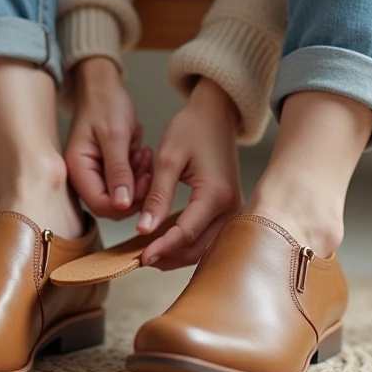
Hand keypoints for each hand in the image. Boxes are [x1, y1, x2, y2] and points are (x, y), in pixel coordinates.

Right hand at [64, 57, 152, 219]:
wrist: (104, 87)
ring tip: (143, 156)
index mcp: (77, 168)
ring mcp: (94, 174)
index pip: (100, 204)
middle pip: (111, 204)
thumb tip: (122, 204)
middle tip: (146, 167)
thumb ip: (118, 171)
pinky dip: (138, 174)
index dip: (125, 202)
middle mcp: (83, 176)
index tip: (145, 183)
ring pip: (121, 196)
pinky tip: (141, 155)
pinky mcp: (106, 170)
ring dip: (138, 181)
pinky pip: (125, 184)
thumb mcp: (115, 135)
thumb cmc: (105, 104)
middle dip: (134, 191)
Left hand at [138, 78, 241, 269]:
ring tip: (149, 252)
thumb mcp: (167, 158)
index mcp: (216, 193)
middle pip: (198, 248)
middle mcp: (230, 206)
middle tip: (140, 259)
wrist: (215, 113)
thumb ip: (157, 196)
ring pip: (204, 246)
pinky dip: (186, 241)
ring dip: (177, 252)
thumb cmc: (192, 128)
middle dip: (169, 256)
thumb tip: (144, 229)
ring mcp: (232, 209)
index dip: (162, 248)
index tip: (140, 258)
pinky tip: (164, 240)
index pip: (186, 233)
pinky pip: (208, 235)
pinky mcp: (228, 207)